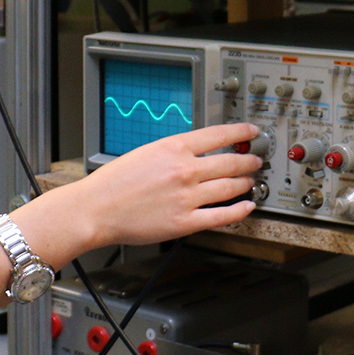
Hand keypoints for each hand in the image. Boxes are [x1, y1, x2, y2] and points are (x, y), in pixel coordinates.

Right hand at [66, 122, 262, 247]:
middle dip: (248, 160)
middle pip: (230, 162)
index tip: (251, 132)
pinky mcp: (185, 222)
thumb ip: (174, 152)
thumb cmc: (114, 182)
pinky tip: (246, 207)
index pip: (218, 135)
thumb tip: (197, 153)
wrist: (97, 208)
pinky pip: (221, 216)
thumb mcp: (146, 152)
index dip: (241, 133)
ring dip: (245, 183)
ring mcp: (188, 197)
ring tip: (250, 181)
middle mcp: (185, 170)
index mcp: (174, 148)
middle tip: (255, 160)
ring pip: (230, 187)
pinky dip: (239, 211)